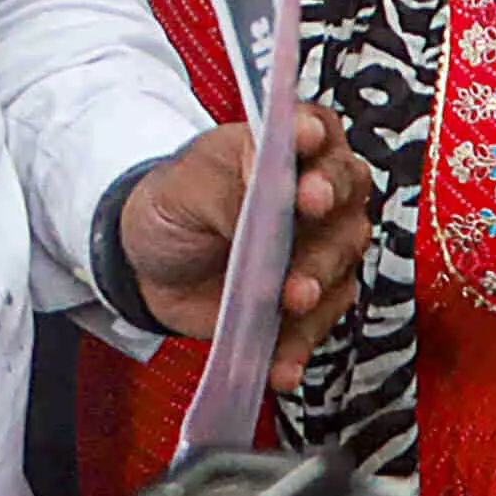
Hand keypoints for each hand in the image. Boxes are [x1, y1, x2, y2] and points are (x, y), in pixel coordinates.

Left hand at [115, 105, 371, 390]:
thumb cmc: (178, 204)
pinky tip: (282, 363)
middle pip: (345, 197)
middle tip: (308, 216)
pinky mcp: (308, 300)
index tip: (304, 144)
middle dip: (327, 213)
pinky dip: (300, 343)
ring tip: (294, 300)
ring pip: (341, 261)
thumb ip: (229, 186)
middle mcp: (323, 193)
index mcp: (294, 147)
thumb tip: (263, 183)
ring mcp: (320, 248)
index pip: (318, 132)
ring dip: (319, 279)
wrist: (151, 264)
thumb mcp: (188, 185)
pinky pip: (317, 323)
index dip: (315, 140)